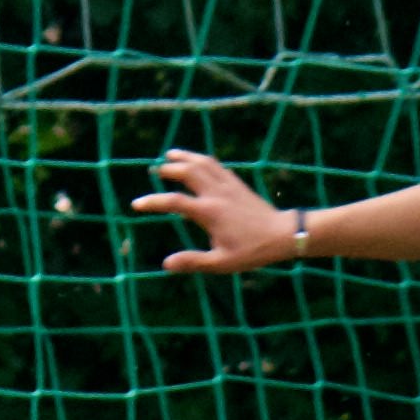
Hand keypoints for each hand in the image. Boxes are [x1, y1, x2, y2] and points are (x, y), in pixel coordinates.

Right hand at [139, 149, 293, 271]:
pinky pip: (216, 165)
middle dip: (168, 169)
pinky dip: (202, 159)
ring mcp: (228, 186)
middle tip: (154, 171)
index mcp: (209, 212)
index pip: (174, 202)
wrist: (282, 234)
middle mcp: (216, 194)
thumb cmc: (252, 251)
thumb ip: (193, 262)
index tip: (136, 204)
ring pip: (202, 163)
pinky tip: (196, 160)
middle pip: (187, 172)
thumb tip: (166, 264)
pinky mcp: (237, 183)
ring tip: (169, 155)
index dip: (153, 202)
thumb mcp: (221, 262)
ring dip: (184, 157)